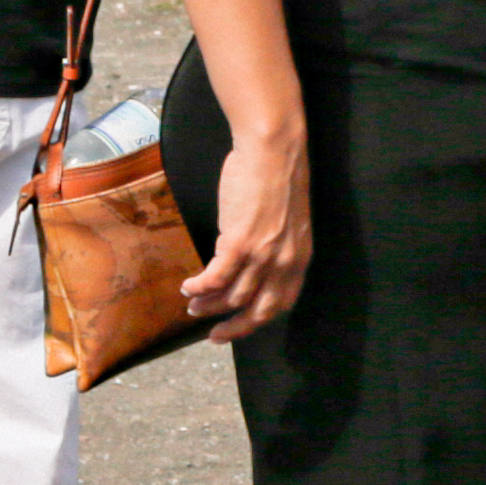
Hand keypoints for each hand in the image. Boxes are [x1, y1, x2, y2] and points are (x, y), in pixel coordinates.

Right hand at [183, 116, 311, 340]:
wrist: (274, 149)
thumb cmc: (278, 176)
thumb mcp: (289, 222)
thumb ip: (276, 247)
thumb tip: (255, 265)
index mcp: (299, 258)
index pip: (281, 304)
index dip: (258, 321)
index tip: (239, 327)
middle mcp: (284, 263)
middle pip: (258, 311)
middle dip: (233, 328)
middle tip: (213, 335)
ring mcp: (262, 255)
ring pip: (232, 297)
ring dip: (208, 306)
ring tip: (193, 305)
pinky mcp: (239, 242)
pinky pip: (215, 278)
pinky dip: (199, 287)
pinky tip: (187, 287)